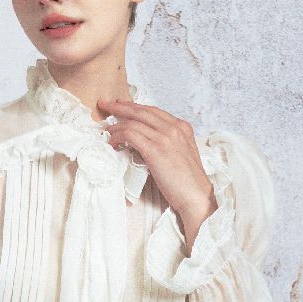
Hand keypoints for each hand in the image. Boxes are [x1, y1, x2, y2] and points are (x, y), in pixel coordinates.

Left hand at [99, 98, 217, 245]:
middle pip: (141, 111)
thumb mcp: (181, 154)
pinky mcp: (155, 149)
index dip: (135, 107)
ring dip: (116, 126)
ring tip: (106, 131)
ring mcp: (165, 137)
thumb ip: (168, 143)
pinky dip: (118, 136)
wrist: (196, 196)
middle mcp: (174, 128)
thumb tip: (146, 142)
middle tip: (106, 105)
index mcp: (182, 127)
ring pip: (133, 122)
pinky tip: (112, 143)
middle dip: (120, 107)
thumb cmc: (188, 182)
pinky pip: (130, 135)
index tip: (121, 105)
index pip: (153, 111)